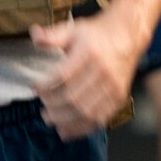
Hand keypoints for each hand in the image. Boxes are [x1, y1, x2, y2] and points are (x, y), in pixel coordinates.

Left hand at [30, 10, 136, 139]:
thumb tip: (34, 35)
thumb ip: (52, 35)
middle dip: (53, 107)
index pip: (63, 76)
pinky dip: (81, 129)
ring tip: (50, 120)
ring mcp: (113, 87)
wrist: (127, 37)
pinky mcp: (119, 98)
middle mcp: (103, 71)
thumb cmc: (96, 34)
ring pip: (86, 112)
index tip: (34, 88)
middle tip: (42, 108)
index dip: (46, 86)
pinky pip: (99, 119)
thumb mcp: (73, 29)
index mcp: (89, 53)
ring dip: (64, 121)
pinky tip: (66, 131)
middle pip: (73, 97)